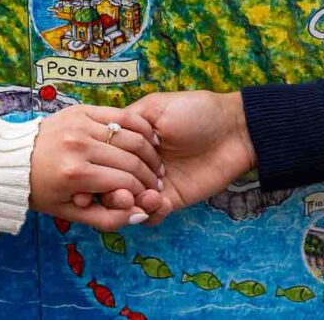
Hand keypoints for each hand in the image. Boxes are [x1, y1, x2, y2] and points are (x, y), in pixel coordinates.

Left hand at [28, 104, 162, 230]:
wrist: (12, 158)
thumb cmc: (41, 190)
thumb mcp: (69, 213)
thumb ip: (107, 218)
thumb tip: (141, 214)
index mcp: (75, 174)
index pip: (125, 182)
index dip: (144, 191)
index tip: (150, 195)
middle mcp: (79, 146)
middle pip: (131, 159)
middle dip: (150, 174)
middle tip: (156, 181)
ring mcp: (81, 124)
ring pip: (131, 136)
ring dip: (148, 152)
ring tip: (153, 162)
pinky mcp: (82, 110)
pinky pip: (121, 116)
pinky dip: (139, 127)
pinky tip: (146, 138)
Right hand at [101, 91, 255, 224]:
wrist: (233, 130)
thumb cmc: (194, 111)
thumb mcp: (155, 107)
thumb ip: (127, 121)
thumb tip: (102, 137)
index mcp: (131, 141)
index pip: (105, 158)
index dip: (96, 166)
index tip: (90, 172)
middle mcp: (139, 163)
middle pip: (112, 183)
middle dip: (111, 190)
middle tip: (119, 192)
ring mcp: (155, 183)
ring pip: (129, 203)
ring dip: (129, 204)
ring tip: (145, 196)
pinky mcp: (173, 199)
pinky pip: (152, 215)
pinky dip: (150, 213)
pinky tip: (160, 202)